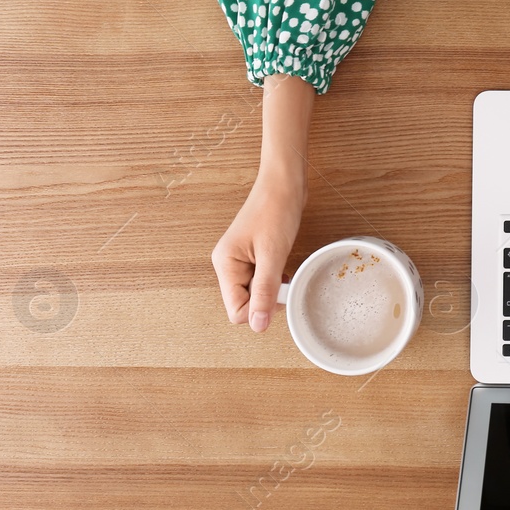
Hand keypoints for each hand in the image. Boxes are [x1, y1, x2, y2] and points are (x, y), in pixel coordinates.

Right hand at [212, 170, 306, 330]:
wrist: (284, 183)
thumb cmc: (276, 210)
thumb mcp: (273, 254)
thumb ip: (264, 291)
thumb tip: (257, 326)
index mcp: (225, 264)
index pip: (236, 310)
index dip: (259, 308)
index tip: (278, 290)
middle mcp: (227, 264)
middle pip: (244, 303)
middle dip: (265, 297)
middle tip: (282, 276)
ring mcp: (239, 260)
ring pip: (253, 293)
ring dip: (270, 287)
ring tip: (282, 267)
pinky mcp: (251, 256)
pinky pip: (260, 280)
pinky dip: (273, 279)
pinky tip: (281, 266)